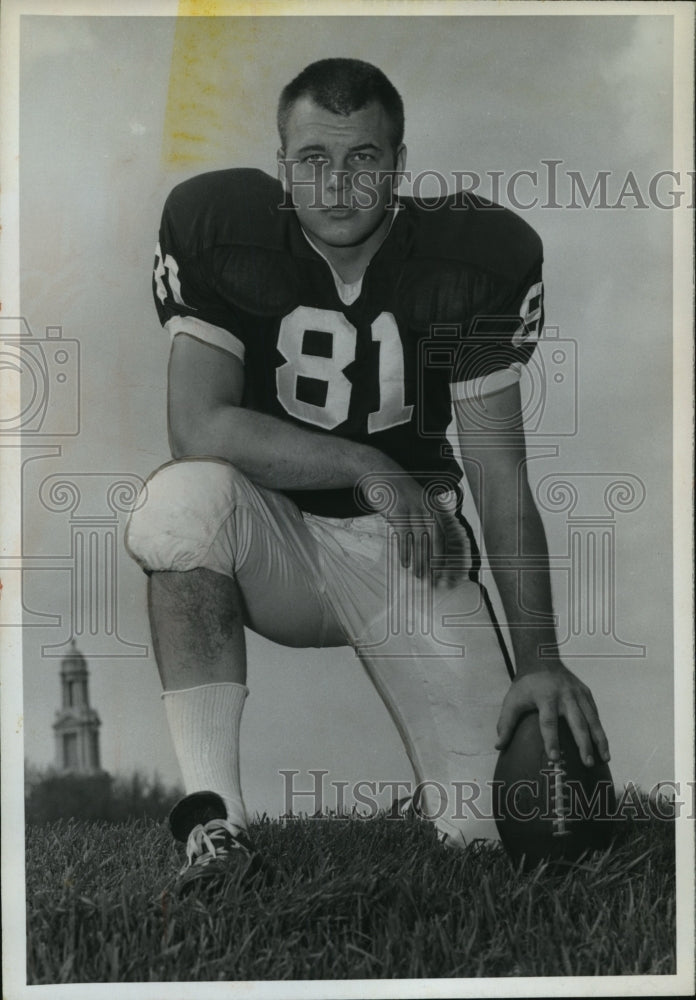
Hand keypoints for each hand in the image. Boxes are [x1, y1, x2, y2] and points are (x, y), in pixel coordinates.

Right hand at [385, 476, 467, 585]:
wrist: (379, 473)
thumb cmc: (397, 490)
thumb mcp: (417, 499)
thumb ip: (426, 516)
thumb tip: (430, 540)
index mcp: (434, 507)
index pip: (444, 536)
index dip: (445, 555)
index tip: (445, 571)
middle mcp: (427, 508)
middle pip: (434, 541)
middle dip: (435, 563)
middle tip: (435, 579)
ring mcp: (412, 510)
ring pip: (420, 541)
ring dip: (420, 561)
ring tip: (420, 576)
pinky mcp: (398, 512)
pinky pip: (404, 536)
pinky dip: (405, 552)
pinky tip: (406, 564)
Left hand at [495, 661, 610, 766]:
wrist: (542, 660)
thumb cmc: (526, 686)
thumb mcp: (512, 701)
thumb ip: (505, 723)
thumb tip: (499, 746)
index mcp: (546, 697)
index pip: (548, 722)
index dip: (551, 740)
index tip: (555, 758)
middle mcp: (565, 695)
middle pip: (577, 722)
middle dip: (583, 744)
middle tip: (587, 763)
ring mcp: (578, 694)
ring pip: (592, 719)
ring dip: (599, 740)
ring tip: (604, 759)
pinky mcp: (586, 693)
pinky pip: (595, 714)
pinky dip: (600, 731)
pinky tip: (603, 747)